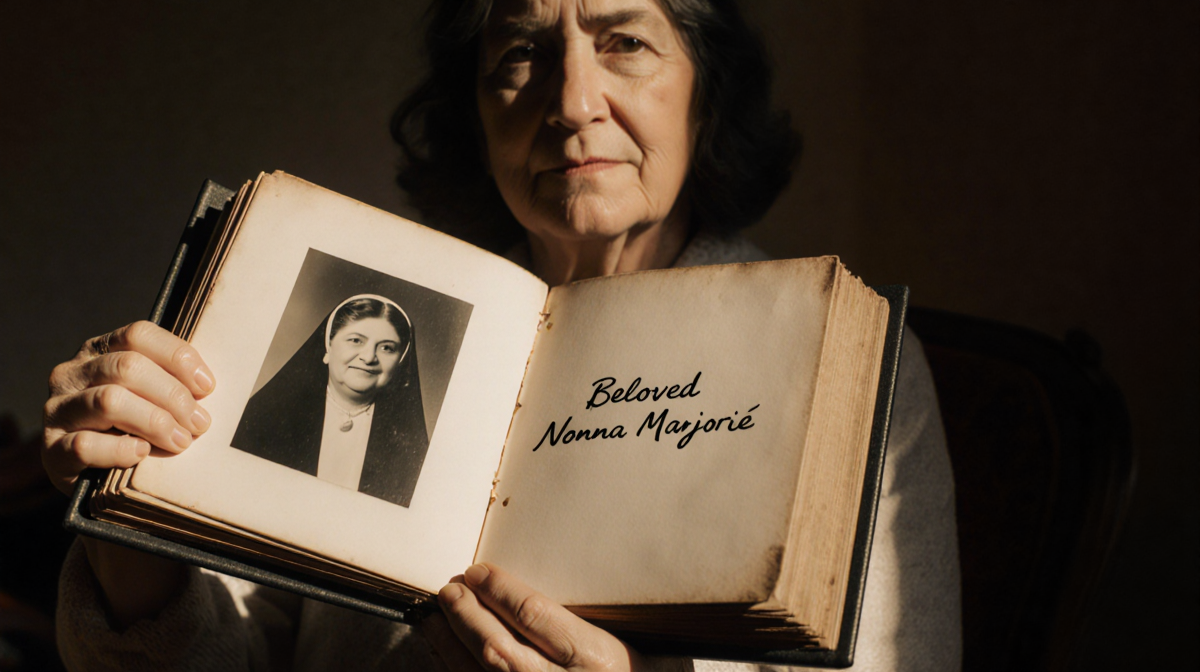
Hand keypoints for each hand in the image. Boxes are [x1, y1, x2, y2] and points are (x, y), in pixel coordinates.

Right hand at [43, 321, 214, 625]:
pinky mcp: (51, 449)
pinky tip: (143, 454)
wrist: (91, 475)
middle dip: (173, 396)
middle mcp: (71, 374)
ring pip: (109, 401)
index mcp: (98, 351)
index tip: (207, 387)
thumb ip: (169, 381)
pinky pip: (86, 445)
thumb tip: (209, 386)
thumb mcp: (148, 397)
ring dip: (156, 422)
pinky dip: (122, 450)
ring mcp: (57, 410)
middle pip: (127, 368)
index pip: (138, 335)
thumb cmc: (131, 428)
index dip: (177, 357)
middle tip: (199, 424)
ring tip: (181, 441)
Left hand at [425, 563, 682, 671]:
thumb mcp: (642, 650)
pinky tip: (446, 656)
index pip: (534, 615)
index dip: (498, 590)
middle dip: (467, 615)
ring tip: (434, 616)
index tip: (479, 572)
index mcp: (597, 661)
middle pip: (498, 647)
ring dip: (451, 644)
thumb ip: (598, 625)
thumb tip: (550, 591)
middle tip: (449, 588)